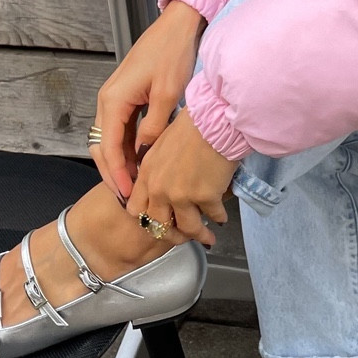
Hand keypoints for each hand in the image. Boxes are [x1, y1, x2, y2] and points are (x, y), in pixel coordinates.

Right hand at [91, 1, 204, 199]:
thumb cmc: (172, 53)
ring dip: (121, 162)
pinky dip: (128, 147)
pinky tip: (141, 161)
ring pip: (111, 139)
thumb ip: (155, 127)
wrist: (177, 26)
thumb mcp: (167, 94)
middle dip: (113, 173)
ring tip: (135, 185)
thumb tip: (146, 152)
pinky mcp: (126, 96)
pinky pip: (121, 128)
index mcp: (113, 100)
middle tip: (128, 198)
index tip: (128, 194)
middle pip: (103, 146)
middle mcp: (108, 100)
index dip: (118, 174)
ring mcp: (115, 98)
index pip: (109, 147)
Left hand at [127, 108, 234, 246]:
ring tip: (207, 237)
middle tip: (182, 235)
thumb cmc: (192, 125)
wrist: (214, 120)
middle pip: (159, 225)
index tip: (159, 220)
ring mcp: (181, 196)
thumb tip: (165, 181)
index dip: (147, 219)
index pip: (136, 209)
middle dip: (172, 234)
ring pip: (187, 227)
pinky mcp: (205, 197)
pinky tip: (222, 217)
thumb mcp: (163, 143)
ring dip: (198, 235)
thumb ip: (157, 166)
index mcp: (147, 174)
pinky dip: (219, 217)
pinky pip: (213, 215)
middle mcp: (159, 189)